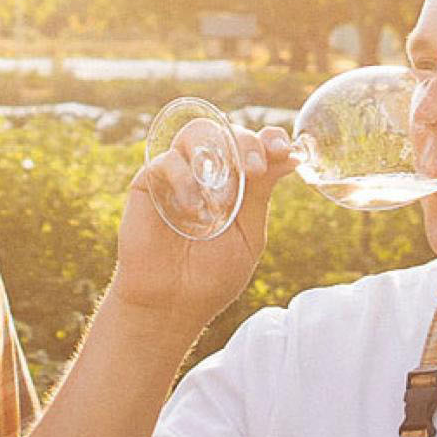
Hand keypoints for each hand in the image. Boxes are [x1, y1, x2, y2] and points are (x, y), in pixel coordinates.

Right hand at [110, 123, 295, 333]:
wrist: (171, 305)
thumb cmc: (211, 276)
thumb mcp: (248, 235)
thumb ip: (261, 194)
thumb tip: (288, 156)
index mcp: (236, 184)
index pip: (253, 145)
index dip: (269, 138)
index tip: (282, 150)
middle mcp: (208, 174)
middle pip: (227, 132)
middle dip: (246, 143)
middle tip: (255, 169)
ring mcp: (178, 176)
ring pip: (196, 133)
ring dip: (216, 152)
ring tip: (221, 190)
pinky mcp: (149, 183)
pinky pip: (167, 160)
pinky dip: (184, 180)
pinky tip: (192, 211)